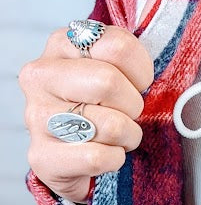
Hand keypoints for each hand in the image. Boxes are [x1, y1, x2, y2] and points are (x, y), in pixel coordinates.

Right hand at [19, 24, 153, 203]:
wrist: (69, 155)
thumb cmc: (101, 106)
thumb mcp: (113, 70)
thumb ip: (129, 56)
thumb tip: (160, 54)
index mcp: (62, 44)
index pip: (118, 46)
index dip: (141, 71)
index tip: (137, 84)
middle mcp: (41, 75)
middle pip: (109, 82)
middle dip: (133, 106)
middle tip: (126, 114)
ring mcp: (37, 116)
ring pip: (110, 125)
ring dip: (127, 136)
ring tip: (116, 136)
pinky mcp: (42, 155)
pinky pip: (98, 157)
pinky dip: (114, 159)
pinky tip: (104, 154)